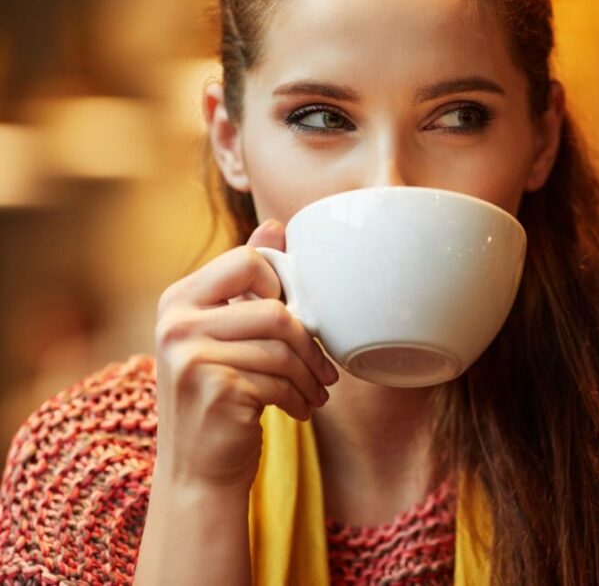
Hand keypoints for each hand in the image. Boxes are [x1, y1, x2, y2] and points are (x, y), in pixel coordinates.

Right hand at [151, 219, 339, 490]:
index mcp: (179, 298)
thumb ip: (246, 283)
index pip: (247, 260)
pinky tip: (300, 410)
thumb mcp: (226, 335)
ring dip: (310, 376)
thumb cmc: (221, 395)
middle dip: (309, 343)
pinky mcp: (214, 390)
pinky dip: (299, 398)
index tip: (293, 319)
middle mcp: (176, 323)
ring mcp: (190, 357)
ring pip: (282, 348)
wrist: (198, 470)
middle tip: (324, 368)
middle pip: (274, 310)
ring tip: (315, 392)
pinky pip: (279, 380)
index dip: (282, 287)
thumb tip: (275, 225)